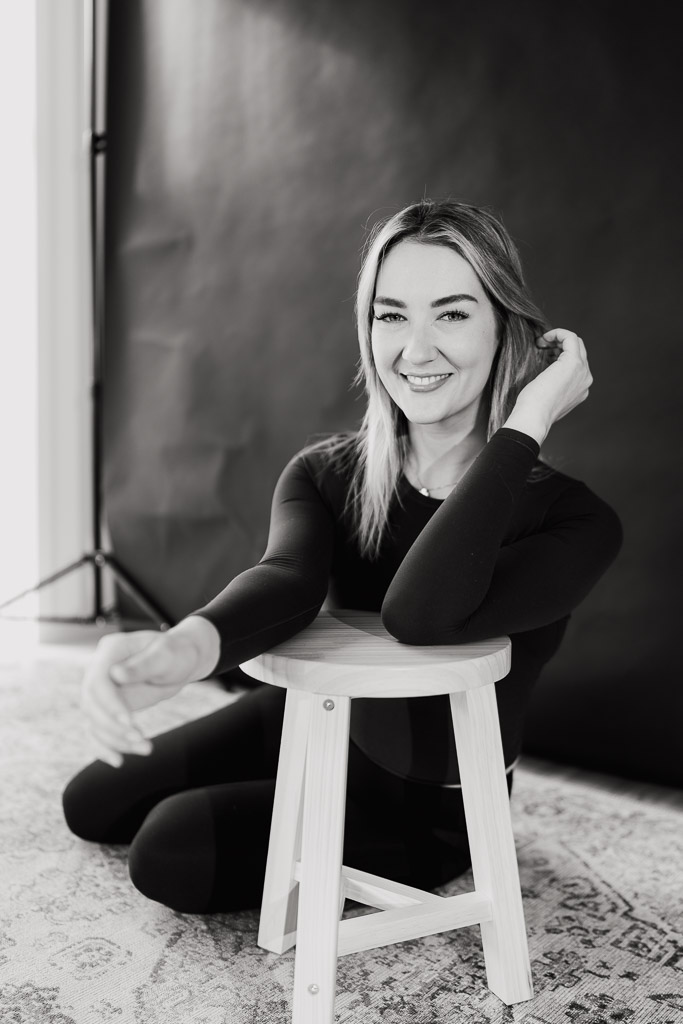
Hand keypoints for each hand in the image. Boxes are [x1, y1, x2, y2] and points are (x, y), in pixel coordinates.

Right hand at [81, 628, 202, 767]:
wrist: (183, 660)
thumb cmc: (177, 652)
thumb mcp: (166, 655)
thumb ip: (143, 665)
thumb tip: (116, 674)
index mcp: (111, 650)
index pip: (98, 681)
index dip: (110, 703)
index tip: (129, 721)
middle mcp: (100, 669)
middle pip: (92, 704)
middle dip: (114, 726)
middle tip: (141, 739)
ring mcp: (102, 689)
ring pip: (95, 721)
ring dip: (115, 740)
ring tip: (146, 748)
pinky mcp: (108, 707)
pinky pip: (97, 730)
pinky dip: (105, 746)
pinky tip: (119, 761)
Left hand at [506, 329, 592, 441]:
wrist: (534, 417)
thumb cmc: (533, 409)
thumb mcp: (547, 395)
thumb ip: (554, 384)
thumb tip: (546, 373)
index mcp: (580, 389)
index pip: (576, 363)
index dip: (559, 354)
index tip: (542, 353)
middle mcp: (586, 380)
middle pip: (578, 351)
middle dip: (559, 345)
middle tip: (540, 346)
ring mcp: (582, 371)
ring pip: (576, 343)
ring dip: (557, 339)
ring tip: (540, 343)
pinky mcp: (574, 362)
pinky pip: (571, 338)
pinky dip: (558, 333)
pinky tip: (544, 338)